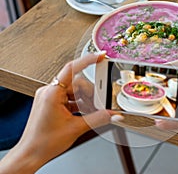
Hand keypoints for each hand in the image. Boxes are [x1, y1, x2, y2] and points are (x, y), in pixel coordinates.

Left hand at [0, 53, 119, 173]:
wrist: (31, 154)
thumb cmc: (44, 142)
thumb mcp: (76, 128)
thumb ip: (98, 118)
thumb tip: (113, 114)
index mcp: (52, 93)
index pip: (72, 68)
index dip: (89, 60)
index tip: (101, 56)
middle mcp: (49, 91)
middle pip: (77, 83)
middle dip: (91, 93)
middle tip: (102, 103)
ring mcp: (50, 97)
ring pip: (74, 91)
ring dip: (85, 100)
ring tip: (92, 111)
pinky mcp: (51, 102)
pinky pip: (69, 97)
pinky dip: (79, 104)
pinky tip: (85, 112)